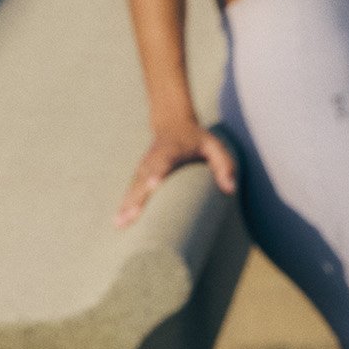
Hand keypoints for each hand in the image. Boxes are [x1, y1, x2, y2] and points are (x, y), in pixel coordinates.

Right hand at [116, 120, 237, 227]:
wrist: (173, 124)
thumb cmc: (198, 140)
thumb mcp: (215, 146)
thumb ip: (224, 165)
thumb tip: (230, 190)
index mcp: (172, 150)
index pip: (164, 161)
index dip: (158, 173)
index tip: (152, 186)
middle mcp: (154, 159)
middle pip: (144, 179)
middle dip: (137, 198)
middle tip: (132, 216)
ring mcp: (145, 167)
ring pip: (134, 187)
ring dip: (127, 205)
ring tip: (120, 224)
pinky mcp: (140, 175)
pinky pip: (131, 191)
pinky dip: (125, 205)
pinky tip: (119, 222)